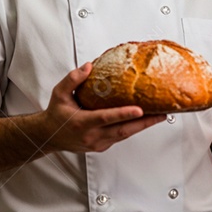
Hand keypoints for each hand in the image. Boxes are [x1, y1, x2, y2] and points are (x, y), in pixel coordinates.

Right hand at [32, 62, 165, 153]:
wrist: (49, 137)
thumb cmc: (56, 114)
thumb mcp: (59, 93)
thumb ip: (73, 79)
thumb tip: (90, 66)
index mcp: (82, 123)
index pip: (106, 118)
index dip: (124, 114)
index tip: (139, 109)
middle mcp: (92, 136)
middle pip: (123, 130)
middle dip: (145, 123)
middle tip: (162, 114)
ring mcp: (98, 143)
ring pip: (125, 135)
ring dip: (143, 126)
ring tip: (160, 115)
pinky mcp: (102, 146)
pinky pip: (121, 136)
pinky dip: (133, 128)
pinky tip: (144, 120)